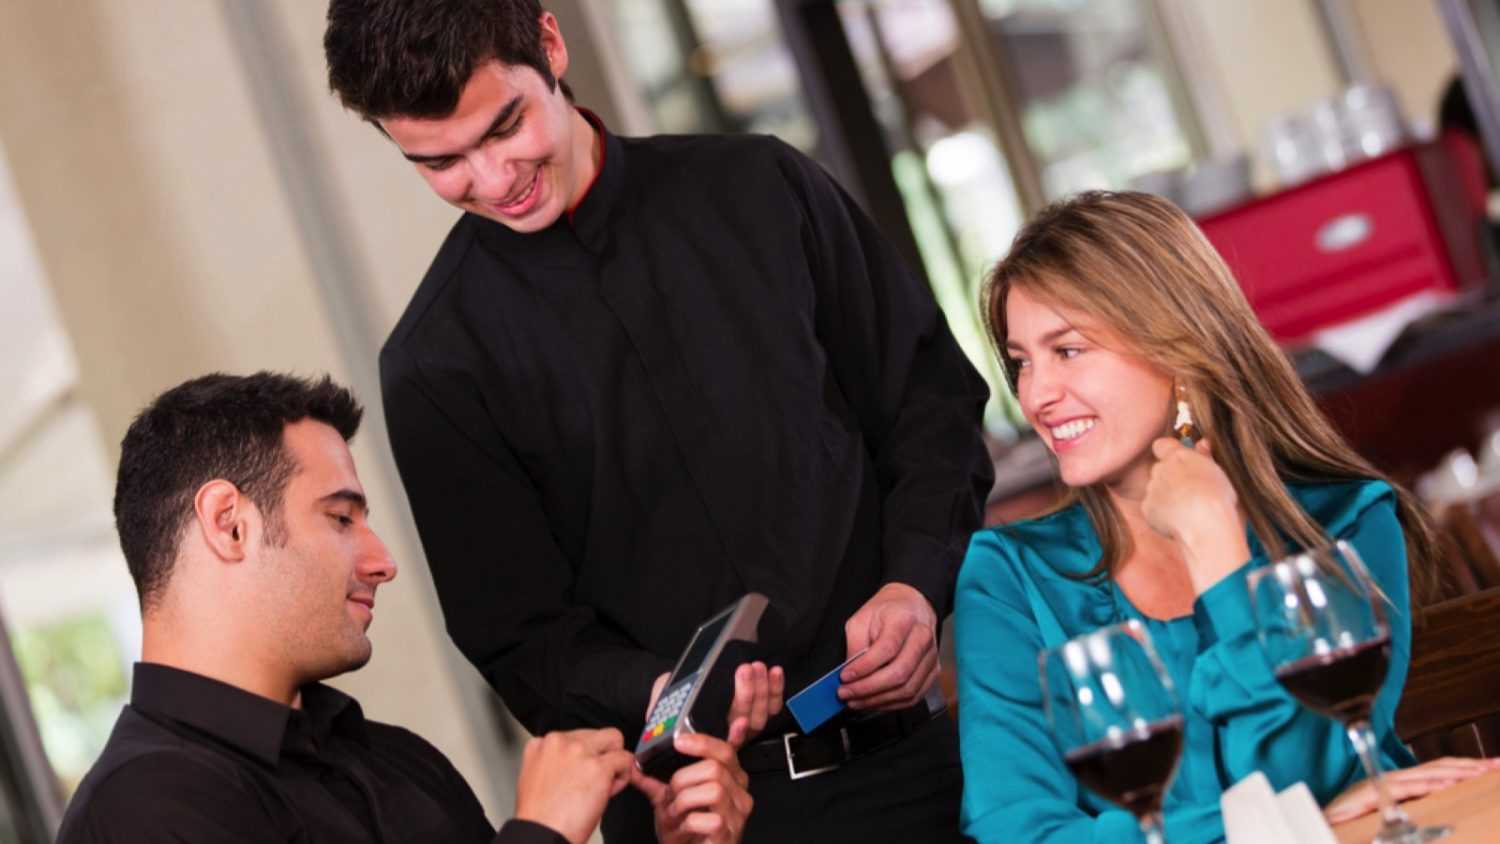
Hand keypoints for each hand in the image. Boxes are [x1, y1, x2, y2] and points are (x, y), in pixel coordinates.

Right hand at [513, 728, 634, 843]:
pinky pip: (625, 759)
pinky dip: (624, 776)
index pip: (576, 736)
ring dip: (615, 761)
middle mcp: (559, 742)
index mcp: (542, 744)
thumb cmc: (541, 817)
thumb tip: (577, 763)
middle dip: (602, 754)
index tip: (581, 774)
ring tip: (604, 784)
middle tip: (596, 779)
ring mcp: (579, 752)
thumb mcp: (536, 778)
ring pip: (614, 739)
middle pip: (596, 733)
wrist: (542, 835)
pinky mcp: (597, 767)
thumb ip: (555, 761)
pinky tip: (609, 791)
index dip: (584, 757)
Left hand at [632, 719, 754, 843]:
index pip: (725, 751)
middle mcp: (739, 794)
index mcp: (730, 778)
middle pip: (715, 768)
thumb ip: (656, 779)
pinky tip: (684, 828)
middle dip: (683, 779)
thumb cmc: (684, 830)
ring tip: (675, 813)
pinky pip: (712, 820)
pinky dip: (690, 823)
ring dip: (685, 801)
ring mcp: (737, 815)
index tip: (680, 741)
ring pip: (715, 790)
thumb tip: (634, 763)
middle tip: (671, 795)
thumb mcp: (670, 799)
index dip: (703, 743)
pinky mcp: (730, 834)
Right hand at [647, 662, 784, 745]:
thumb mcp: (662, 700)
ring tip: (756, 667)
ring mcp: (745, 724)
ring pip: (760, 713)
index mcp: (708, 736)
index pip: (725, 742)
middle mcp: (728, 733)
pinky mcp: (758, 710)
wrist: (678, 694)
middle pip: (745, 720)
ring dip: (762, 688)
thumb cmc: (669, 699)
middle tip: (743, 670)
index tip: (738, 723)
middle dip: (747, 694)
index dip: (736, 735)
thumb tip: (663, 711)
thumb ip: (664, 706)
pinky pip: (772, 705)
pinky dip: (776, 688)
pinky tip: (774, 673)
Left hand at [837, 582, 938, 711]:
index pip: (887, 649)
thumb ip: (854, 645)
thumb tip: (850, 674)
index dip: (865, 667)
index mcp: (904, 620)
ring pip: (907, 690)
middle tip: (846, 693)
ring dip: (878, 700)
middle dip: (868, 689)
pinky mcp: (932, 672)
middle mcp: (923, 638)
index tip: (845, 676)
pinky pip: (913, 696)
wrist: (911, 607)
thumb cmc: (886, 611)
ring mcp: (930, 657)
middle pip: (899, 673)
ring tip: (856, 700)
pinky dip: (891, 704)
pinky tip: (873, 701)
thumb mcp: (861, 618)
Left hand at [1142, 438, 1248, 593]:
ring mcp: (1152, 489)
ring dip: (1166, 495)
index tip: (1180, 463)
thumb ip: (1206, 456)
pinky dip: (1162, 513)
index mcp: (1179, 456)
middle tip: (1190, 491)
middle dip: (1170, 477)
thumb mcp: (1221, 472)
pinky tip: (1179, 521)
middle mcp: (1161, 469)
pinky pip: (1152, 508)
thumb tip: (1202, 443)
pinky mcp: (1147, 508)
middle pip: (1160, 469)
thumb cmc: (1221, 498)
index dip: (1168, 453)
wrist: (1207, 525)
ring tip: (1188, 509)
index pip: (1161, 445)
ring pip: (1156, 489)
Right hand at [1324, 757, 1499, 823]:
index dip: (1462, 768)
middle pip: (1436, 767)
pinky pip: (1405, 787)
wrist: (1317, 826)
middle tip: (1496, 766)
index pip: (1436, 772)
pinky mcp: (1370, 793)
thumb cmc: (1345, 826)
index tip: (1489, 768)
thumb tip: (1426, 809)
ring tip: (1481, 773)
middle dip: (1468, 766)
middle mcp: (1390, 781)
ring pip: (1425, 774)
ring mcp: (1380, 785)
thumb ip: (1403, 811)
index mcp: (1396, 786)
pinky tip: (1447, 784)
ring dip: (1455, 773)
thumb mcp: (1384, 820)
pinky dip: (1427, 784)